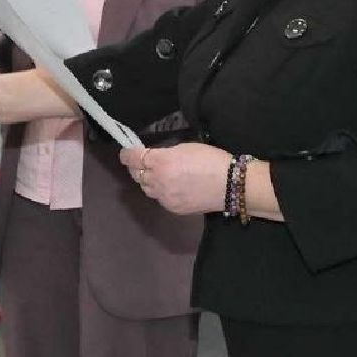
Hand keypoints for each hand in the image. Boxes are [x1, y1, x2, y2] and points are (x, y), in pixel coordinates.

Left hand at [119, 143, 234, 214]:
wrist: (230, 185)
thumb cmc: (210, 159)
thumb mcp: (185, 147)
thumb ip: (164, 153)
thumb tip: (153, 157)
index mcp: (160, 162)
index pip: (133, 158)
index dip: (127, 154)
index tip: (127, 152)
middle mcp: (157, 181)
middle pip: (136, 174)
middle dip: (137, 167)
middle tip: (143, 162)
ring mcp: (164, 197)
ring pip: (146, 188)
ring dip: (148, 180)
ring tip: (159, 174)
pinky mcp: (172, 208)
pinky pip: (159, 198)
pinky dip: (160, 191)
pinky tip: (172, 186)